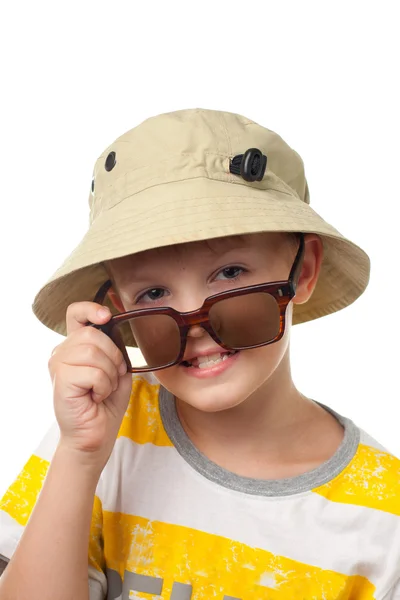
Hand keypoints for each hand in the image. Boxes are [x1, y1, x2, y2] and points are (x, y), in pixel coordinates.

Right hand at [48, 301, 131, 470]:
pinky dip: (103, 386)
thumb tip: (112, 326)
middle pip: (92, 334)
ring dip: (109, 374)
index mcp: (76, 346)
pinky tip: (95, 397)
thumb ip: (114, 347)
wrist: (95, 435)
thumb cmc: (105, 404)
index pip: (75, 313)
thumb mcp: (116, 369)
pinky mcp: (61, 380)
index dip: (91, 309)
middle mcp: (62, 352)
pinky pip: (93, 372)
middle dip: (113, 357)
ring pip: (94, 352)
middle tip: (111, 378)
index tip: (106, 316)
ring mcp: (58, 365)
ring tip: (102, 389)